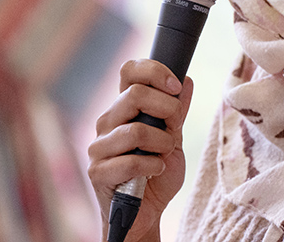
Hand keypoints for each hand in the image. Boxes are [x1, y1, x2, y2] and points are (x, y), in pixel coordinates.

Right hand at [88, 59, 193, 241]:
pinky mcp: (97, 172)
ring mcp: (99, 146)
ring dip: (161, 143)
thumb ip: (176, 112)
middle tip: (173, 130)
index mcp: (124, 107)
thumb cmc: (157, 174)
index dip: (154, 71)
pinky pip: (130, 162)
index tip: (175, 86)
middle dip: (167, 109)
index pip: (129, 71)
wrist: (147, 213)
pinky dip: (152, 166)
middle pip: (135, 94)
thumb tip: (185, 80)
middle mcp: (108, 122)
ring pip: (135, 130)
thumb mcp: (174, 139)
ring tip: (164, 155)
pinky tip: (155, 171)